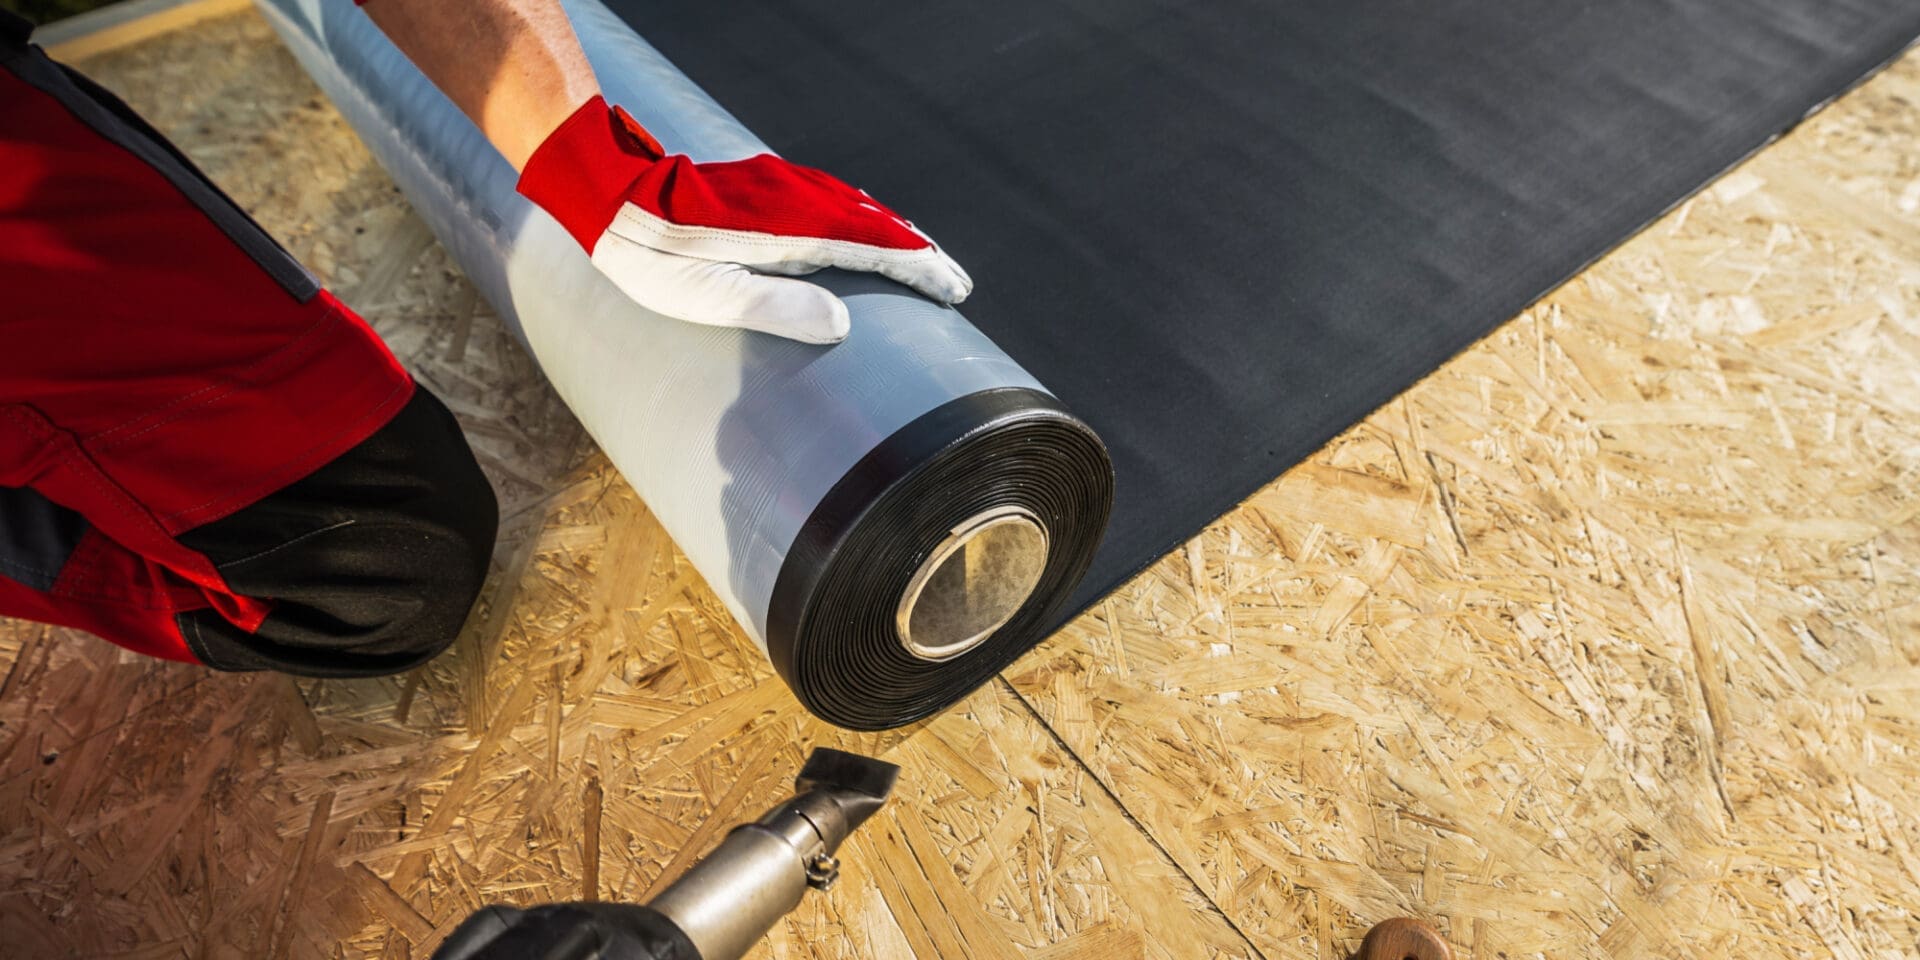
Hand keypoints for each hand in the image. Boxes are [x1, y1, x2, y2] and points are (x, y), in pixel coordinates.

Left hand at [516, 96, 970, 343]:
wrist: (607, 192)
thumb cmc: (650, 255)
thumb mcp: (705, 295)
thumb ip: (774, 308)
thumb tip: (842, 324)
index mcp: (790, 229)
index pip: (875, 246)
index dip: (919, 270)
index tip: (953, 291)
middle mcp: (795, 198)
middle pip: (877, 222)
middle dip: (920, 254)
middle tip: (955, 285)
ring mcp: (782, 186)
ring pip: (858, 207)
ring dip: (896, 234)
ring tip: (923, 263)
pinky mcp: (766, 185)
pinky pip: (834, 199)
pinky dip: (865, 220)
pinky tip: (866, 234)